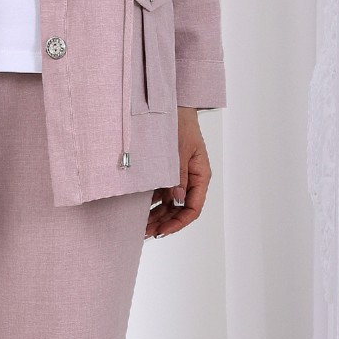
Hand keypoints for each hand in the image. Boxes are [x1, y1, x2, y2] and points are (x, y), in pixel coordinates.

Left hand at [146, 106, 211, 236]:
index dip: (179, 223)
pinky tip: (138, 211)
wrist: (169, 106)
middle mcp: (190, 180)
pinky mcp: (166, 173)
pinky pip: (160, 194)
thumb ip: (177, 175)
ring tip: (139, 227)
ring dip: (156, 216)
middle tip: (145, 233)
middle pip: (179, 210)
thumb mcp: (179, 150)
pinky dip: (150, 204)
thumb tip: (177, 198)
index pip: (193, 208)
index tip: (162, 230)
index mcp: (200, 176)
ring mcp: (178, 177)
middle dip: (164, 223)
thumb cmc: (179, 124)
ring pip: (169, 204)